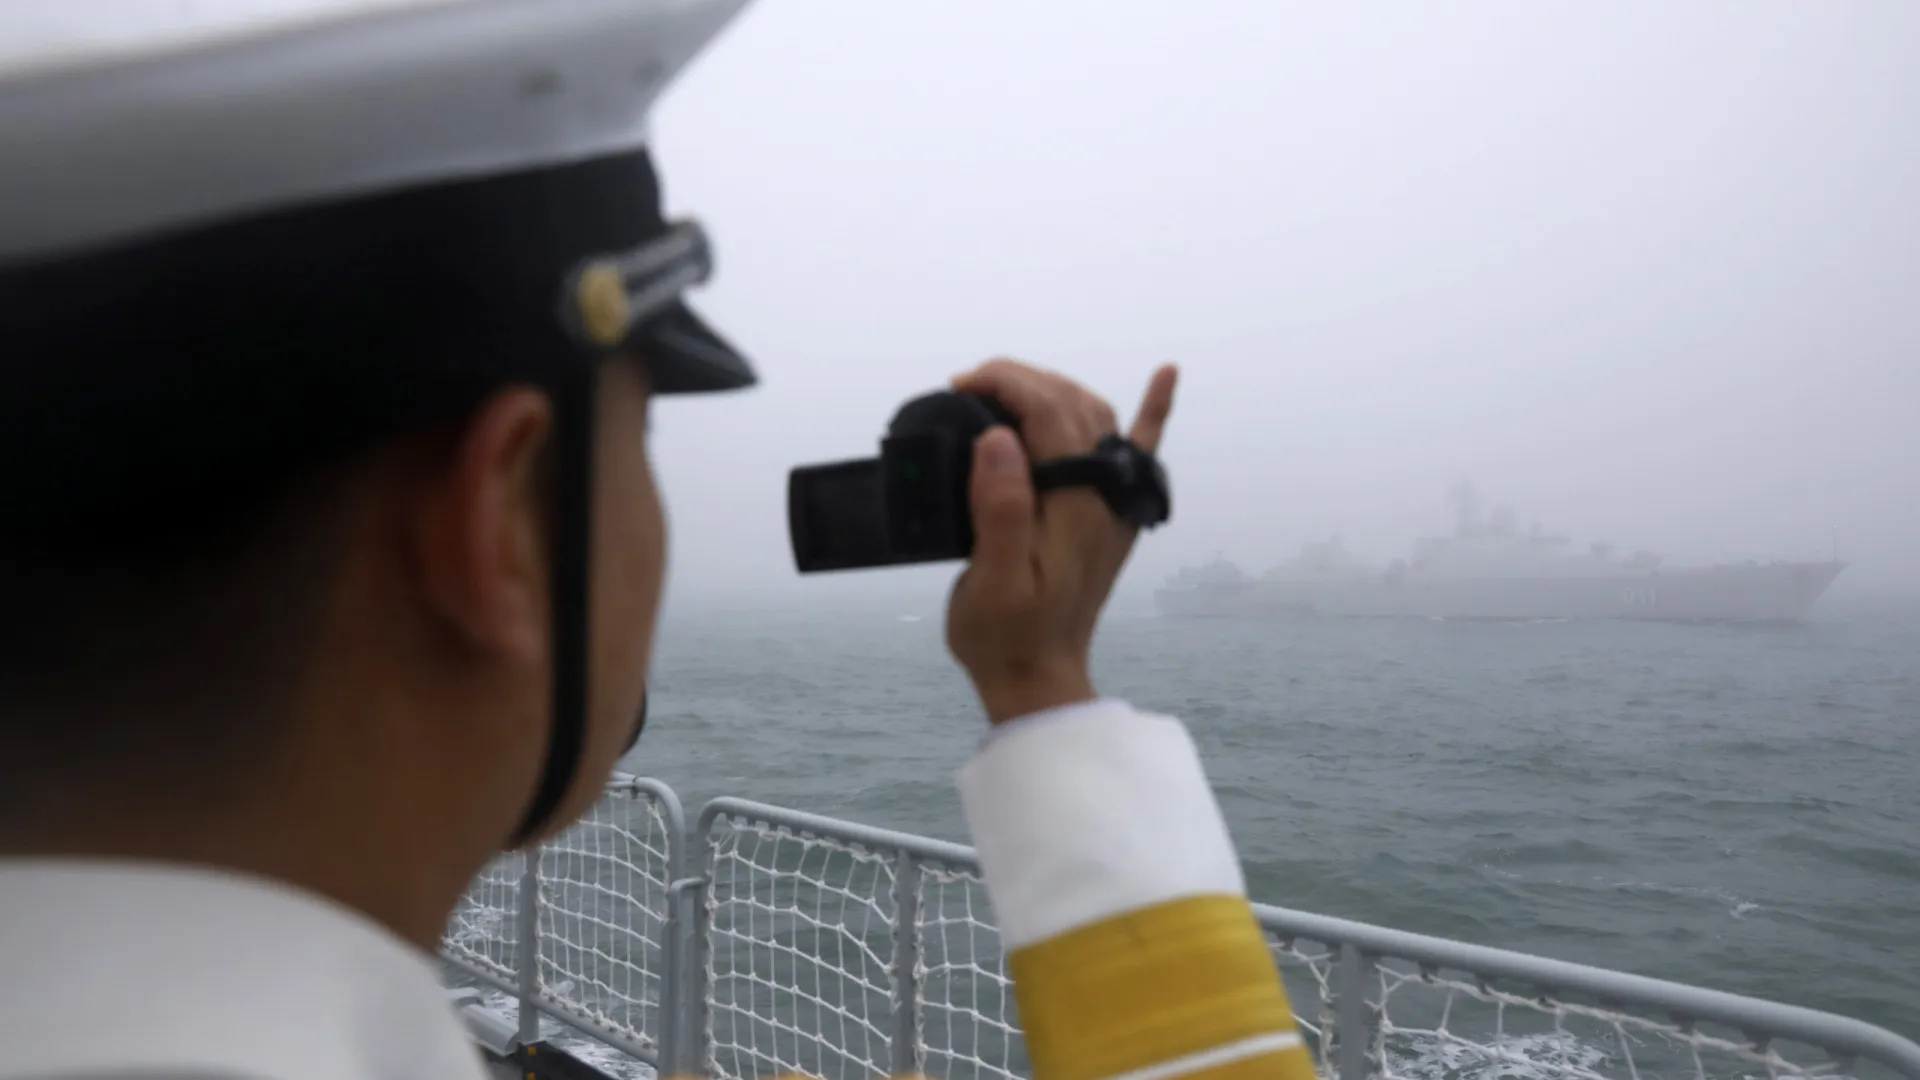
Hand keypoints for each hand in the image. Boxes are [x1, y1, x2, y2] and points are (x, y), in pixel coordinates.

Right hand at [945, 359, 1178, 724]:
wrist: (1037, 676)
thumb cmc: (1004, 634)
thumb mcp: (991, 581)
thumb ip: (1000, 509)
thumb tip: (1000, 438)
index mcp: (1075, 506)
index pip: (1050, 412)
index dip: (1005, 384)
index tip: (959, 384)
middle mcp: (1103, 495)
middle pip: (1072, 404)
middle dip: (1020, 380)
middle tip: (968, 385)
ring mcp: (1112, 502)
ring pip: (1094, 415)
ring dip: (1053, 387)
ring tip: (1004, 388)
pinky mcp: (1110, 513)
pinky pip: (1140, 450)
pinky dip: (1154, 408)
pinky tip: (1166, 375)